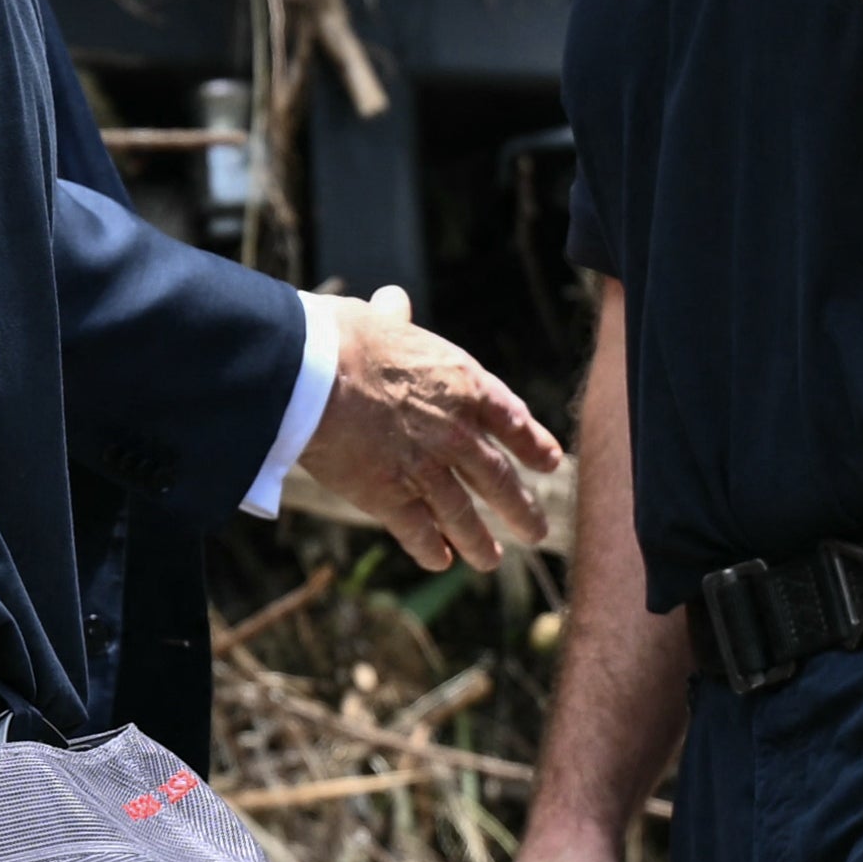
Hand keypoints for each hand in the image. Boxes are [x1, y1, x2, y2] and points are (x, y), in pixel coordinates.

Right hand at [289, 285, 561, 572]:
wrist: (311, 374)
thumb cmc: (341, 337)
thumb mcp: (382, 321)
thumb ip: (396, 319)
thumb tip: (392, 299)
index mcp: (463, 384)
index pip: (511, 419)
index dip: (533, 444)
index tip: (550, 463)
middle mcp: (456, 432)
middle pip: (498, 479)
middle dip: (520, 509)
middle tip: (535, 532)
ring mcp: (426, 469)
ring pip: (463, 515)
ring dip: (478, 542)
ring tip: (490, 561)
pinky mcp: (390, 498)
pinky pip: (419, 531)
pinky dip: (430, 549)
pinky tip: (438, 562)